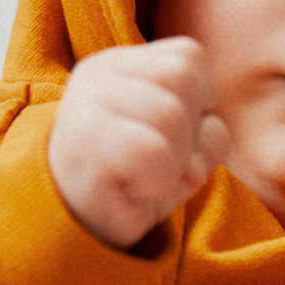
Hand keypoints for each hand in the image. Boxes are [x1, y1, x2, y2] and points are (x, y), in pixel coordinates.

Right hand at [48, 38, 231, 248]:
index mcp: (121, 65)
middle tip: (154, 163)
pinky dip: (158, 181)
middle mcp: (98, 74)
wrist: (77, 226)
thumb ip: (207, 133)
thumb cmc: (134, 182)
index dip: (200, 102)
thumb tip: (202, 148)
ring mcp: (85, 104)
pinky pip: (154, 151)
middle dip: (188, 133)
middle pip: (185, 80)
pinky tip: (133, 189)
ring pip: (171, 113)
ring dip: (173, 161)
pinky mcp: (83, 140)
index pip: (190, 58)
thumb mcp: (182, 150)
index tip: (169, 134)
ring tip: (142, 176)